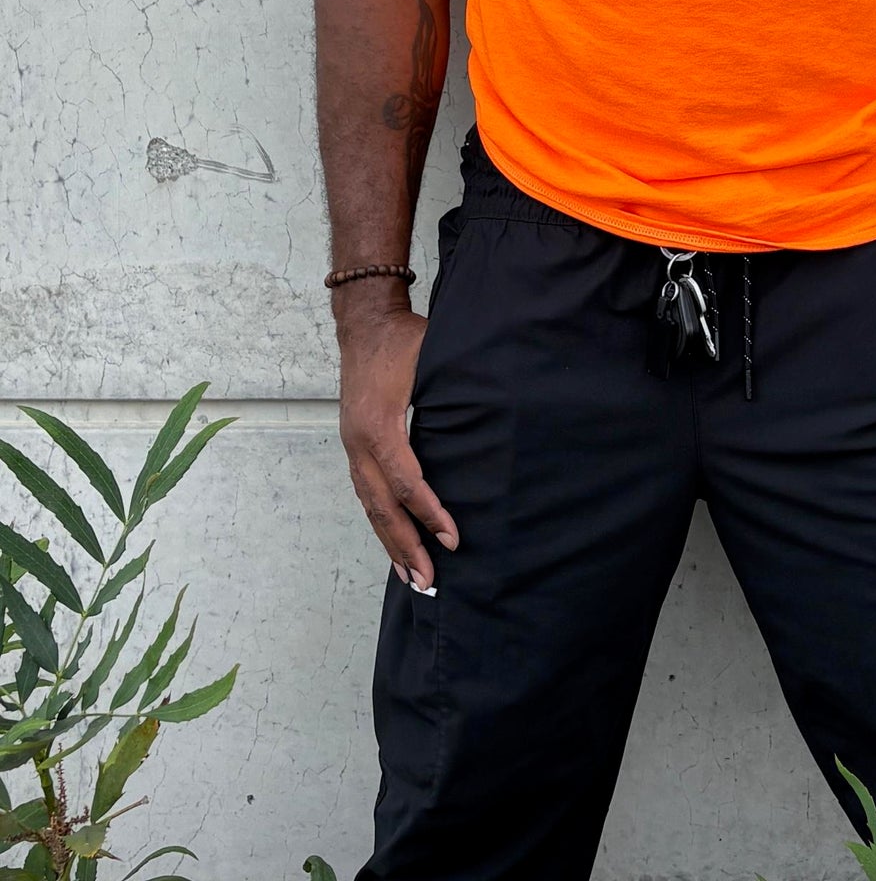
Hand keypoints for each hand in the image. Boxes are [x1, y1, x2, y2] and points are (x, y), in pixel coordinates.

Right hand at [338, 303, 459, 590]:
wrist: (365, 324)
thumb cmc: (404, 339)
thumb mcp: (432, 357)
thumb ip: (455, 389)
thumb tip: (495, 413)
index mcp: (379, 424)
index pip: (405, 480)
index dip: (428, 511)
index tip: (452, 537)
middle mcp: (360, 442)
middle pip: (381, 505)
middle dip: (405, 544)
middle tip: (428, 579)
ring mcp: (353, 446)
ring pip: (370, 505)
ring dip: (389, 542)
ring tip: (410, 577)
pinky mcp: (354, 446)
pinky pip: (366, 493)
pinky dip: (380, 521)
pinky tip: (394, 542)